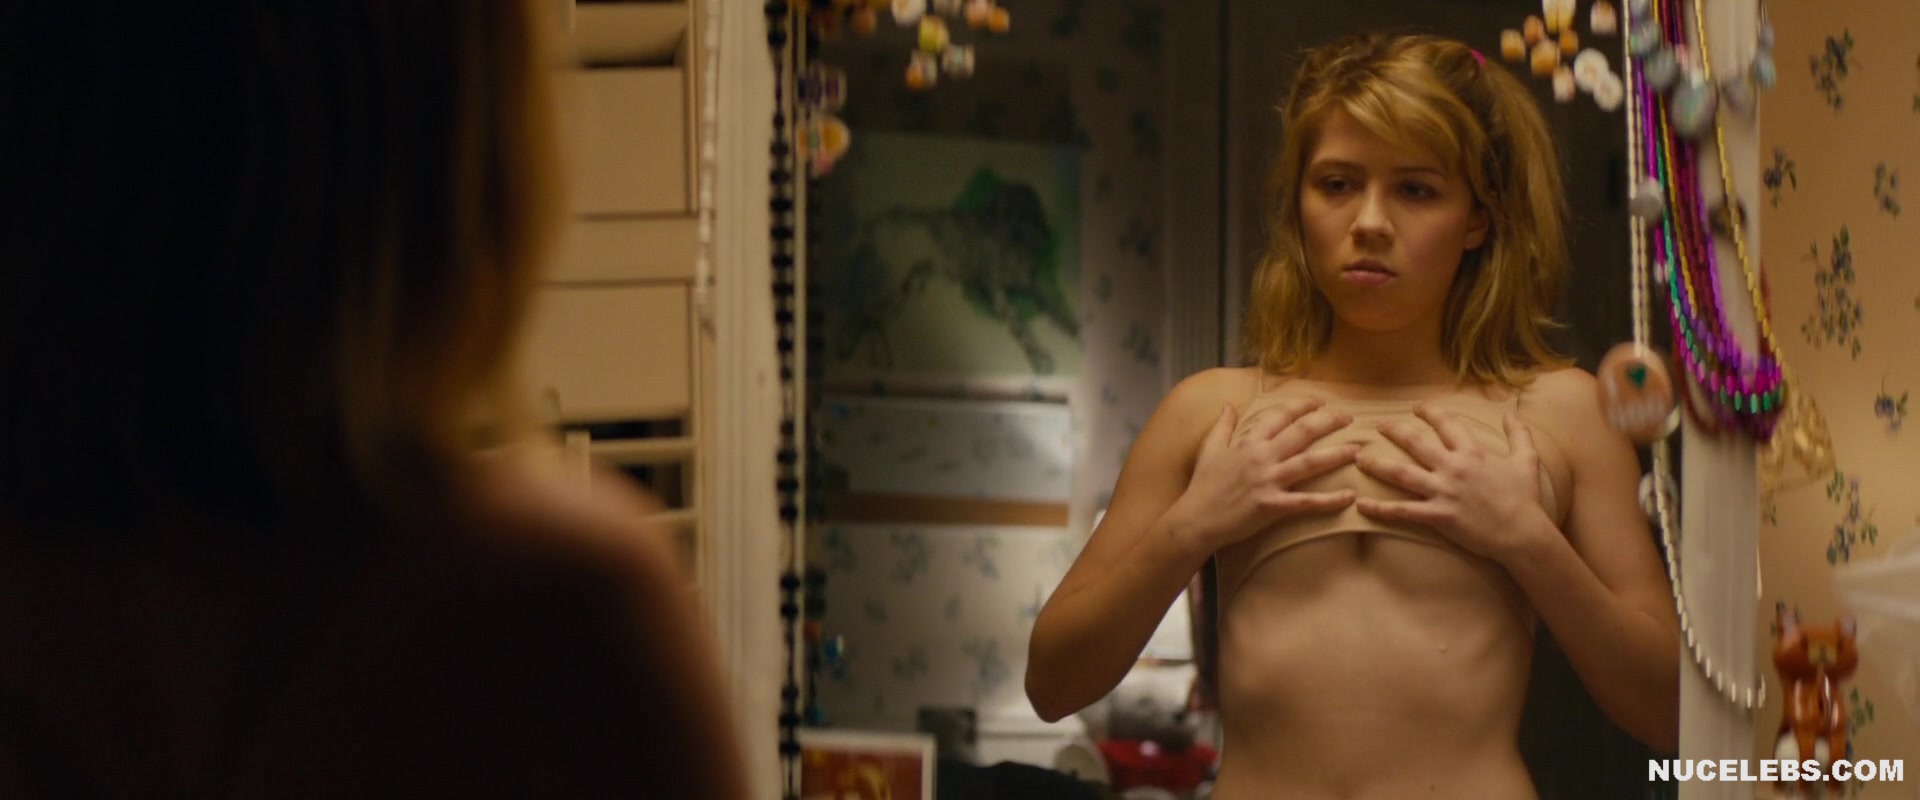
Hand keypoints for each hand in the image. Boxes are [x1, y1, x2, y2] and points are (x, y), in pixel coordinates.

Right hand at [1165, 398, 1361, 553]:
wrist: (1195, 520)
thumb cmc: (1202, 486)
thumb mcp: (1209, 449)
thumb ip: (1222, 425)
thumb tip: (1227, 404)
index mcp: (1249, 442)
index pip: (1280, 415)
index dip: (1303, 406)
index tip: (1320, 402)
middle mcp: (1261, 457)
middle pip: (1302, 432)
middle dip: (1328, 422)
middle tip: (1349, 419)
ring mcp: (1268, 481)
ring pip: (1310, 463)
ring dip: (1337, 455)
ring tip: (1358, 451)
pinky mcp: (1272, 506)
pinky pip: (1307, 502)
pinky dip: (1330, 500)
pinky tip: (1350, 497)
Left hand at [1352, 405, 1552, 560]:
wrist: (1523, 533)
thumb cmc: (1525, 498)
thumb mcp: (1527, 460)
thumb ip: (1518, 434)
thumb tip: (1512, 411)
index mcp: (1473, 452)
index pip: (1446, 423)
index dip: (1430, 413)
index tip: (1417, 408)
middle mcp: (1454, 467)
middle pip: (1415, 442)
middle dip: (1394, 431)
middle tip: (1379, 426)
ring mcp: (1444, 491)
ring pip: (1402, 473)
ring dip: (1377, 465)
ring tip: (1358, 459)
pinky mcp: (1438, 515)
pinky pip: (1403, 511)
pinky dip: (1380, 509)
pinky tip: (1361, 505)